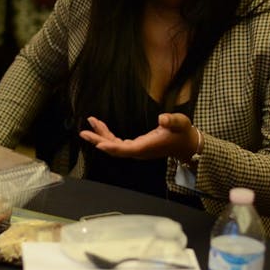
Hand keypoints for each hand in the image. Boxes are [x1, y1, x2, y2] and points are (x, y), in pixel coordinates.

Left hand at [79, 113, 196, 160]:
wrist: (186, 144)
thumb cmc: (183, 132)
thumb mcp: (180, 122)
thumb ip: (172, 120)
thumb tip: (162, 119)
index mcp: (146, 147)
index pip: (125, 149)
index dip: (111, 148)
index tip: (98, 144)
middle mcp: (138, 151)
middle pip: (114, 149)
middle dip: (98, 141)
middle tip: (83, 133)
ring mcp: (136, 149)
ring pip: (114, 146)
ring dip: (101, 136)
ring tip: (90, 123)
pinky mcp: (136, 146)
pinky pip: (118, 143)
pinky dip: (108, 135)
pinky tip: (101, 126)